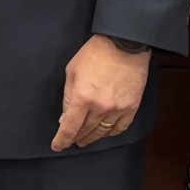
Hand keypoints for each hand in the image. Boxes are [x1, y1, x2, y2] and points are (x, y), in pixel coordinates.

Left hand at [55, 36, 150, 151]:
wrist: (124, 43)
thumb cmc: (95, 53)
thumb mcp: (72, 71)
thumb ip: (68, 97)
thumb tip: (64, 118)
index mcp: (82, 97)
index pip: (69, 127)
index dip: (62, 140)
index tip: (57, 146)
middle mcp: (100, 107)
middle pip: (85, 131)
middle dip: (76, 138)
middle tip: (71, 141)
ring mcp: (118, 108)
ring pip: (102, 132)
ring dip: (92, 138)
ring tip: (85, 140)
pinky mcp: (131, 107)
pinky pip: (120, 127)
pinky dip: (111, 133)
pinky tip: (105, 133)